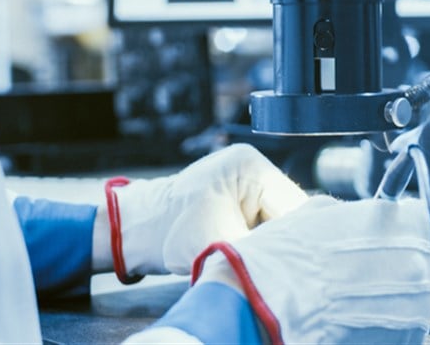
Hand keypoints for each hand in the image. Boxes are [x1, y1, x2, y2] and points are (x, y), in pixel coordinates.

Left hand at [93, 144, 307, 276]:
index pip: (294, 206)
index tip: (287, 263)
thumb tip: (293, 258)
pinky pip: (263, 220)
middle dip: (279, 239)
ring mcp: (245, 178)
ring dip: (268, 241)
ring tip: (252, 257)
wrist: (136, 232)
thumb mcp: (224, 243)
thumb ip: (264, 248)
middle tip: (269, 264)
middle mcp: (253, 165)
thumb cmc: (169, 233)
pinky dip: (257, 239)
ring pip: (277, 218)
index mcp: (251, 165)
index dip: (292, 238)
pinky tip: (246, 251)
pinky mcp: (239, 194)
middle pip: (288, 211)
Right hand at [196, 195, 429, 343]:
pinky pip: (402, 329)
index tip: (395, 233)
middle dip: (396, 264)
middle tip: (359, 271)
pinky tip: (349, 322)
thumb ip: (352, 214)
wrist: (264, 312)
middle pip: (423, 261)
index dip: (411, 226)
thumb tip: (358, 218)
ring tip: (349, 301)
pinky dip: (382, 325)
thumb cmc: (284, 260)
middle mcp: (420, 265)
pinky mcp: (404, 342)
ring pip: (413, 298)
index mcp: (406, 224)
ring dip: (390, 297)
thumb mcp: (315, 215)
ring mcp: (415, 310)